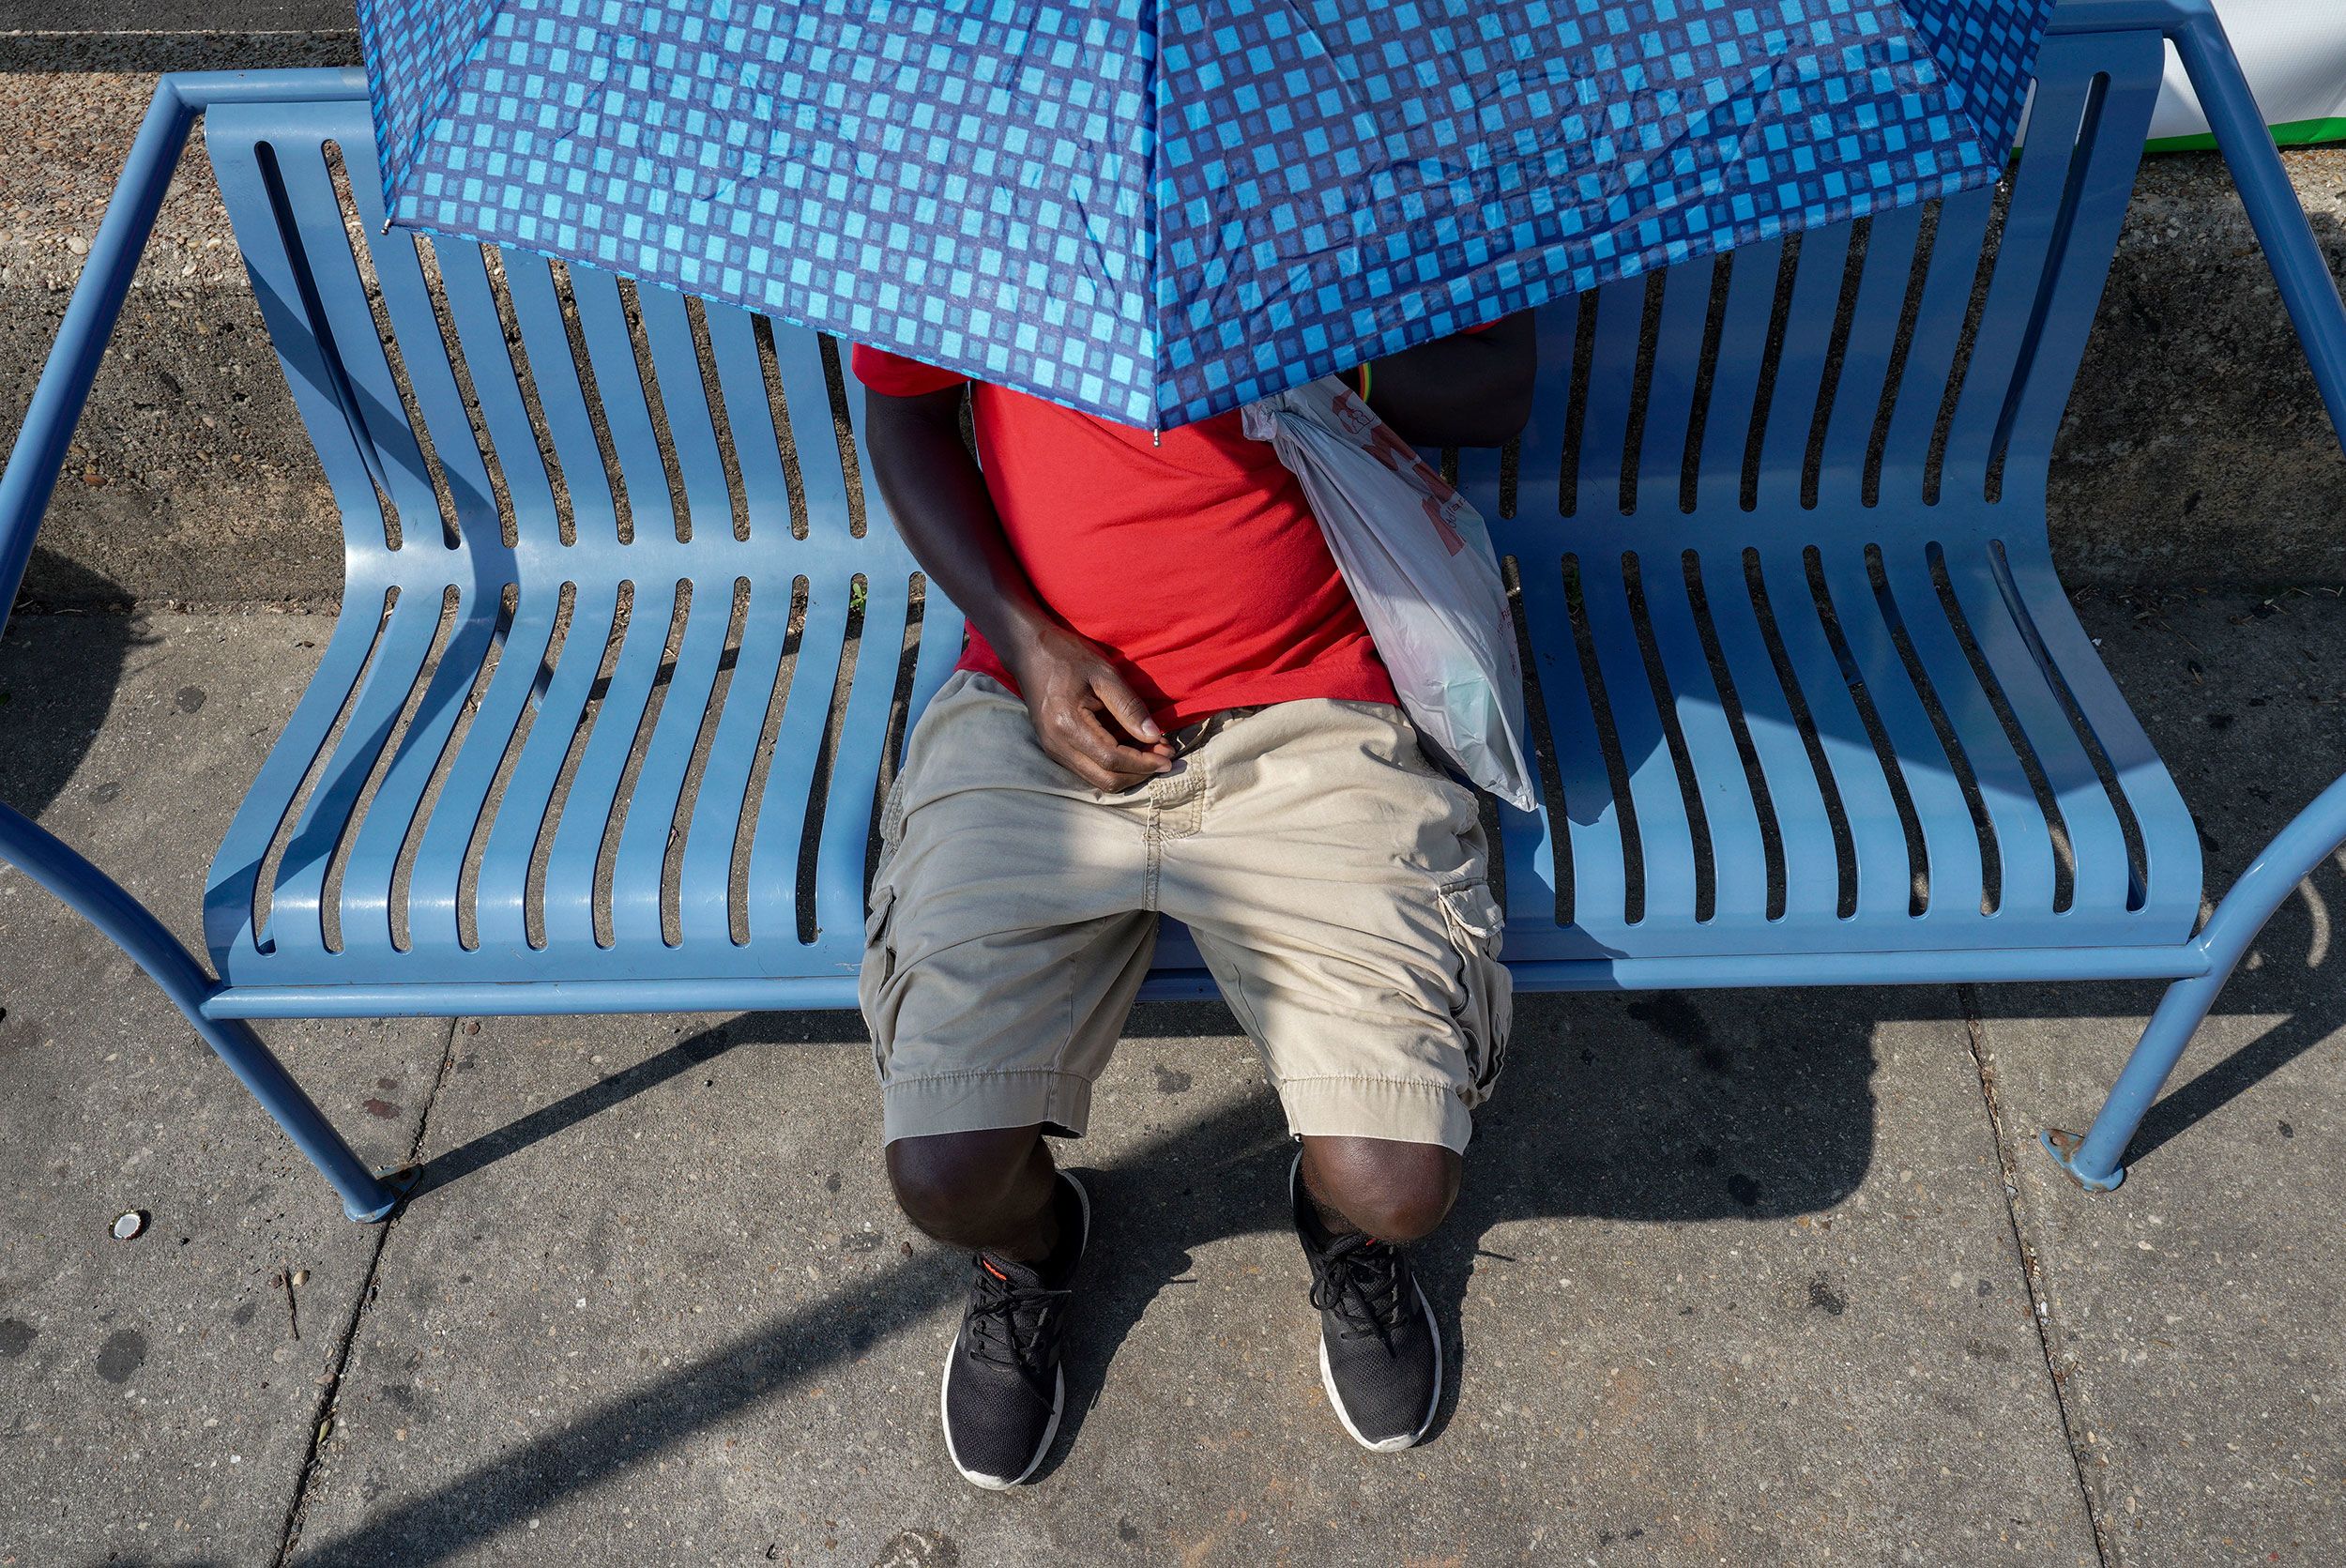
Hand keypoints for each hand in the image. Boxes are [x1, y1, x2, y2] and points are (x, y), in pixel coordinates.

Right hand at [1001, 624, 1174, 790]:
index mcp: (1068, 724)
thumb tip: (1154, 736)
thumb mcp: (1104, 673)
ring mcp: (1053, 750)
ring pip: (1097, 779)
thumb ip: (1129, 706)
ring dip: (1129, 772)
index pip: (1112, 759)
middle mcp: (1057, 745)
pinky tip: (1132, 749)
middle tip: (1166, 757)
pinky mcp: (1054, 749)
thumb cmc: (1067, 657)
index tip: (1169, 757)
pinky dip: (1114, 765)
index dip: (1144, 762)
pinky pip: (1089, 769)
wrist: (1028, 652)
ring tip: (1154, 752)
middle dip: (1140, 773)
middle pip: (1105, 779)